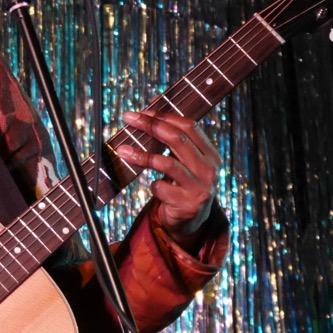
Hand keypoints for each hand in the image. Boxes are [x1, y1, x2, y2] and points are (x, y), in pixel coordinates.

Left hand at [116, 110, 220, 246]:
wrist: (191, 222)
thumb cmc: (182, 185)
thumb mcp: (185, 163)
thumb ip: (174, 143)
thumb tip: (148, 116)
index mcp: (210, 154)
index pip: (189, 127)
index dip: (165, 116)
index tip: (143, 111)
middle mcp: (208, 169)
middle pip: (177, 139)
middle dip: (151, 125)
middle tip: (129, 118)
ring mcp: (199, 187)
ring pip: (167, 163)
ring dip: (141, 155)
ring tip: (122, 150)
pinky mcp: (187, 204)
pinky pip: (161, 188)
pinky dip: (152, 185)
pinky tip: (152, 186)